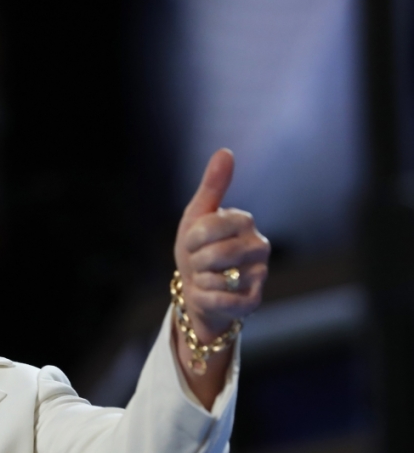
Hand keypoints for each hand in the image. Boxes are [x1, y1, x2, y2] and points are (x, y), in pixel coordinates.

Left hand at [174, 149, 269, 343]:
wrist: (197, 290)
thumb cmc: (197, 250)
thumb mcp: (196, 217)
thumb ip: (212, 186)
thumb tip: (225, 151)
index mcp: (244, 220)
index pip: (208, 226)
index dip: (191, 239)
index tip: (192, 242)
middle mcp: (259, 245)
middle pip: (214, 254)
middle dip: (196, 262)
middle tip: (199, 263)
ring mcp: (260, 274)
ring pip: (217, 279)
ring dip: (200, 281)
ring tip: (206, 278)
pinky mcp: (255, 300)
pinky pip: (221, 301)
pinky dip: (206, 299)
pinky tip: (210, 295)